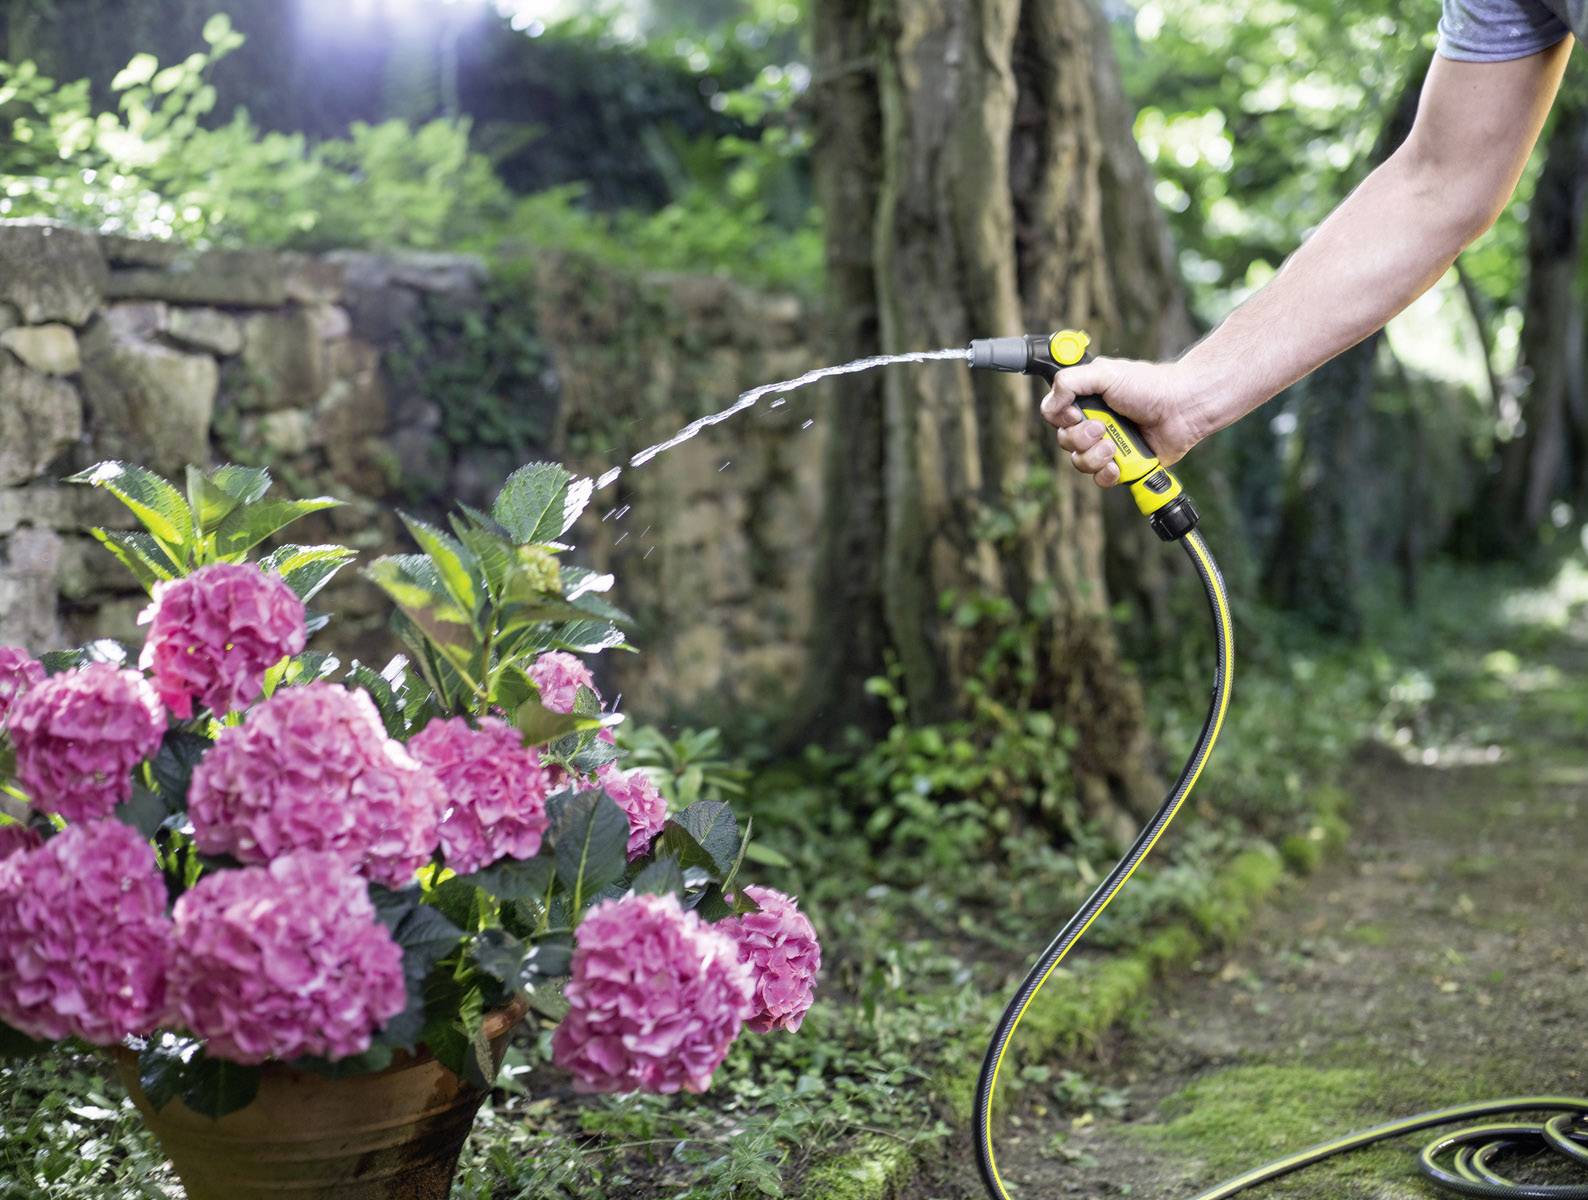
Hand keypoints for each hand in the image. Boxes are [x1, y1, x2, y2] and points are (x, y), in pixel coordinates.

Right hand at [1040, 357, 1208, 487]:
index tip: (1076, 413)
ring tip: (1114, 447)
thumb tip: (1051, 404)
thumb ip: (1070, 381)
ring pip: (1079, 462)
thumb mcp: (1105, 372)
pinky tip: (1118, 465)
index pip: (1053, 415)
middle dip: (1080, 438)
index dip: (1060, 418)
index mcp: (1086, 400)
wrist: (1182, 408)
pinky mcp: (1121, 466)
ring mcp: (1106, 445)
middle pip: (1063, 441)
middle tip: (1102, 428)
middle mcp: (1092, 423)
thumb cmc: (1150, 386)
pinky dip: (1106, 474)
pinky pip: (1099, 479)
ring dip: (1094, 456)